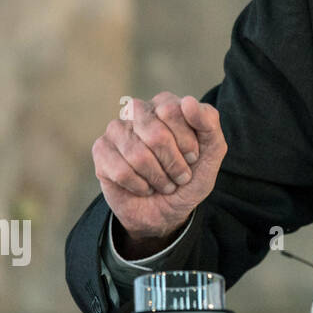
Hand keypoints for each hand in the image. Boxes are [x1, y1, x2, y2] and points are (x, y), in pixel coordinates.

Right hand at [91, 92, 225, 257]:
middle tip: (180, 175)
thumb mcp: (212, 152)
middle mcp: (139, 110)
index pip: (173, 111)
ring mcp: (117, 129)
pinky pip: (121, 171)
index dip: (187, 142)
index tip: (193, 158)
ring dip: (158, 178)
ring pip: (138, 155)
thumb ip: (210, 123)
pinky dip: (140, 186)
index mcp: (166, 103)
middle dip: (173, 164)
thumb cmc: (190, 177)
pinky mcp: (101, 150)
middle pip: (156, 135)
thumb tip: (188, 102)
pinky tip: (144, 187)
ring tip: (164, 183)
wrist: (167, 211)